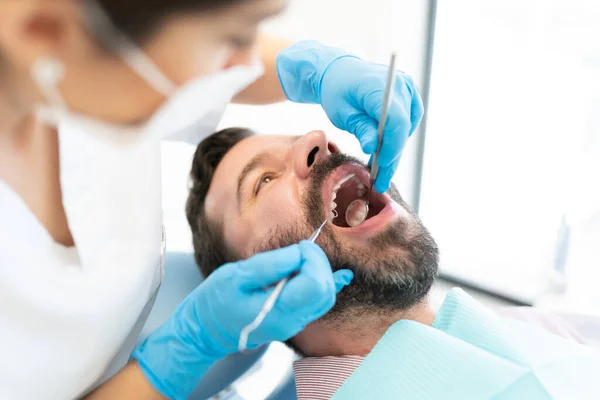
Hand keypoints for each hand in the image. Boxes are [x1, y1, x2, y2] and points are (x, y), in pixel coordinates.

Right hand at [133, 242, 352, 399]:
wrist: (206, 329)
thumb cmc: (215, 301)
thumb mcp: (236, 276)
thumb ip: (271, 265)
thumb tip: (301, 253)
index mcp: (277, 311)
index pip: (315, 284)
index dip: (313, 259)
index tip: (298, 247)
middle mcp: (292, 321)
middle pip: (325, 290)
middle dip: (319, 262)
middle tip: (300, 248)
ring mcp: (295, 323)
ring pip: (326, 296)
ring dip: (321, 270)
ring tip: (303, 257)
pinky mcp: (294, 319)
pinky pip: (319, 302)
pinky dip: (329, 283)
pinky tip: (342, 274)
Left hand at [277, 41, 423, 192]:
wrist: (340, 72)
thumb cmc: (337, 91)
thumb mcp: (342, 113)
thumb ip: (360, 128)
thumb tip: (372, 148)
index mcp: (380, 86)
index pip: (396, 121)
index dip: (392, 146)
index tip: (382, 166)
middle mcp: (400, 85)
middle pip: (403, 128)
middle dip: (392, 157)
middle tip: (380, 181)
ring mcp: (408, 89)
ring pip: (406, 129)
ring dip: (394, 150)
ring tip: (379, 170)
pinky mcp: (409, 96)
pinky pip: (408, 123)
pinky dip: (397, 138)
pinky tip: (383, 152)